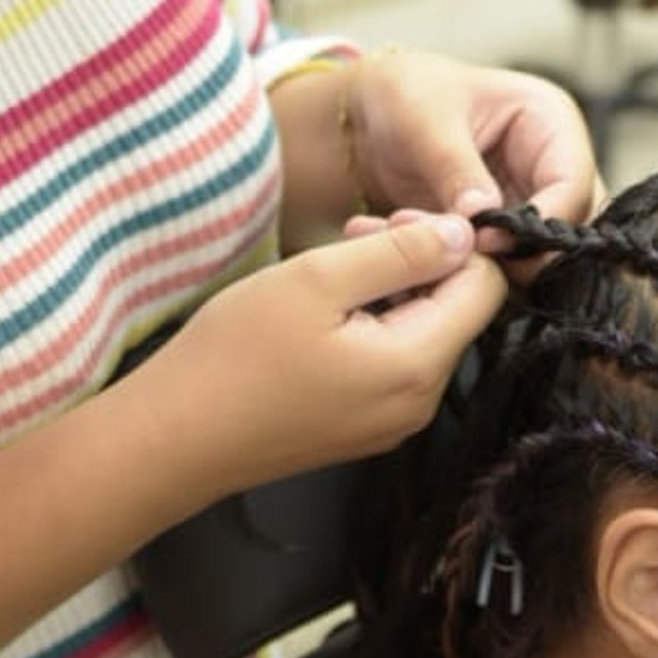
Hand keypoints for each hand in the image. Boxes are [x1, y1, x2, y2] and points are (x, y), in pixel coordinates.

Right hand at [169, 214, 507, 489]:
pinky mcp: (363, 427)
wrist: (172, 438)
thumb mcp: (319, 279)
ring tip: (332, 265)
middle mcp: (418, 403)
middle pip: (458, 311)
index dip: (451, 240)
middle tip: (353, 232)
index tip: (390, 219)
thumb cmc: (234, 356)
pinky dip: (373, 322)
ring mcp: (392, 421)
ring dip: (392, 288)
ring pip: (424, 333)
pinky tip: (325, 307)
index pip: (485, 287)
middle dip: (418, 260)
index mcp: (417, 366)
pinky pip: (394, 362)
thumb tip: (465, 232)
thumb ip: (401, 252)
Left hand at [348, 51, 601, 247]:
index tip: (490, 242)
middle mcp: (553, 165)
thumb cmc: (405, 98)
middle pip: (571, 225)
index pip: (572, 181)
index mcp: (550, 121)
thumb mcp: (425, 122)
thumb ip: (455, 167)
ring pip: (544, 252)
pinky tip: (441, 271)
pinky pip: (509, 263)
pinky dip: (480, 272)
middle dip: (526, 252)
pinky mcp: (508, 232)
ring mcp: (533, 201)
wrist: (373, 121)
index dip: (543, 219)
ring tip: (446, 266)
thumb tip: (482, 216)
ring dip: (500, 266)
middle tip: (474, 267)